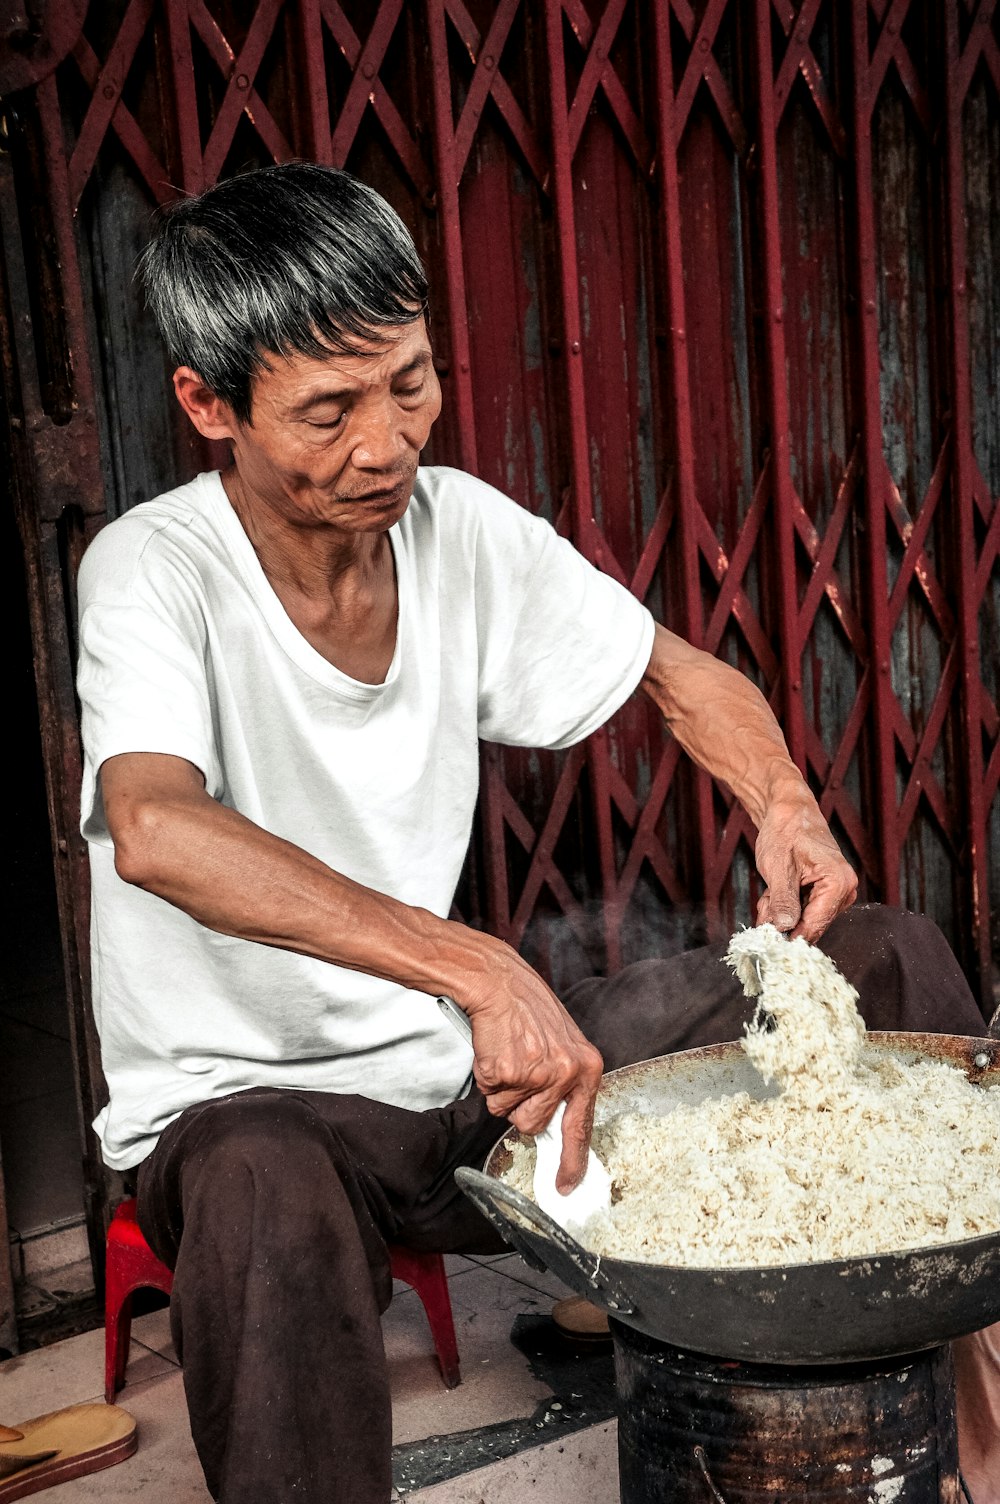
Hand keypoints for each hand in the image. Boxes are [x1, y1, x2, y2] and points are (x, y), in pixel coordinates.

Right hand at [458, 948, 603, 1192]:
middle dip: (520, 1107)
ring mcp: (537, 1075)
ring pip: (509, 1114)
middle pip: (535, 1124)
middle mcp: (566, 1074)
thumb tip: (552, 1123)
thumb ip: (563, 1081)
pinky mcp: (507, 1074)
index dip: (573, 1159)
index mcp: (586, 1067)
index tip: (567, 1184)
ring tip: (508, 1057)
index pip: (582, 1125)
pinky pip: (491, 1097)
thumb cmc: (527, 1009)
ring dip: (503, 1093)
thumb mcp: (562, 1043)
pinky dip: (488, 1079)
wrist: (498, 981)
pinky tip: (496, 1052)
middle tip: (518, 1072)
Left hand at [754, 794, 857, 941]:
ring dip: (781, 912)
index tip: (769, 942)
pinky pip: (803, 912)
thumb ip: (783, 901)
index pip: (815, 925)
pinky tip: (775, 892)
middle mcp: (844, 890)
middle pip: (810, 925)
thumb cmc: (785, 831)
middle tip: (765, 904)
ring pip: (803, 921)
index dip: (790, 937)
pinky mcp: (826, 894)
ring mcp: (837, 893)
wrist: (788, 812)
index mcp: (838, 882)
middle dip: (782, 920)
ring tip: (770, 892)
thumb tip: (783, 928)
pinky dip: (785, 906)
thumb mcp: (778, 867)